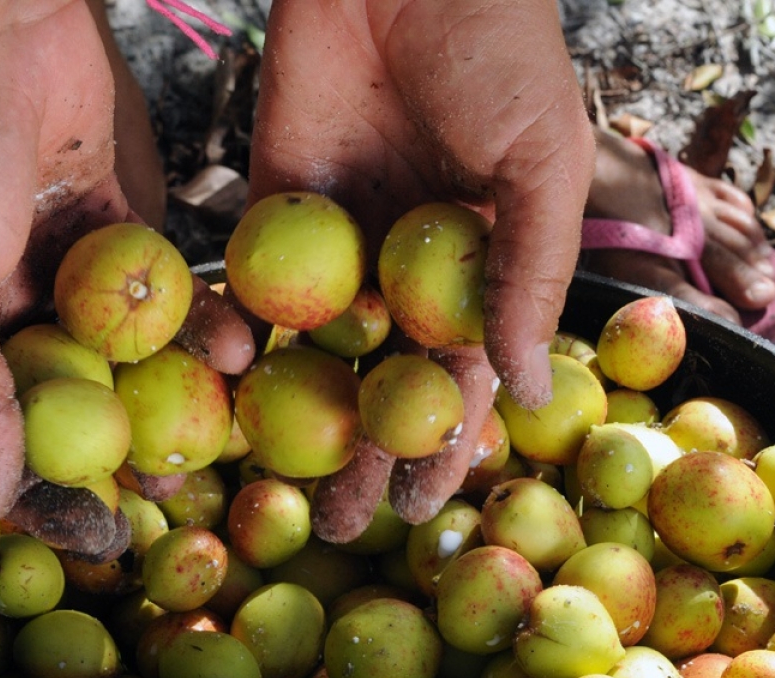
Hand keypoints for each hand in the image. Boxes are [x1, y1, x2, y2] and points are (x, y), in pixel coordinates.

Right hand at [0, 0, 251, 524]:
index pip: (6, 443)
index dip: (52, 496)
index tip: (103, 538)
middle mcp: (17, 314)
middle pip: (82, 411)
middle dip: (130, 456)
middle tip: (182, 493)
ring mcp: (80, 274)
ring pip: (137, 359)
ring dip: (178, 398)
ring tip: (225, 433)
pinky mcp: (132, 231)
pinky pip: (172, 294)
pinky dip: (201, 323)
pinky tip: (237, 349)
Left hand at [247, 0, 595, 534]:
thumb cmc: (499, 54)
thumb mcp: (541, 168)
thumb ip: (530, 277)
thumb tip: (523, 393)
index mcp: (478, 267)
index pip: (459, 377)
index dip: (441, 444)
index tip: (420, 508)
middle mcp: (405, 268)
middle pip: (380, 380)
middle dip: (363, 452)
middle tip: (340, 526)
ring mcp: (336, 243)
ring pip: (316, 349)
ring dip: (300, 418)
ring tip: (281, 486)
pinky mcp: (271, 207)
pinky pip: (255, 284)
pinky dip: (242, 332)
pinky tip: (233, 382)